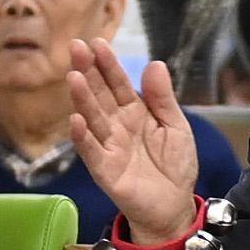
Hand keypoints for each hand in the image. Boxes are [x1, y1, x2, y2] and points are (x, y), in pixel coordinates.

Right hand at [66, 44, 207, 237]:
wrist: (175, 207)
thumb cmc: (174, 166)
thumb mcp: (176, 126)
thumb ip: (163, 98)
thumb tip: (155, 63)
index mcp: (135, 112)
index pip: (118, 83)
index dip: (108, 64)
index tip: (97, 43)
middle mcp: (117, 126)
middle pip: (100, 95)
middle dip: (88, 72)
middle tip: (76, 47)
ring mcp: (109, 147)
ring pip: (92, 119)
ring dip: (82, 99)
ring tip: (74, 77)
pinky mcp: (105, 171)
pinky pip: (91, 152)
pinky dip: (83, 137)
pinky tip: (75, 120)